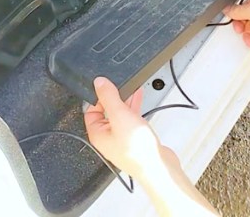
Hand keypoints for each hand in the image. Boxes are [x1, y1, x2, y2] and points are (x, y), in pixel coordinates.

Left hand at [84, 78, 220, 215]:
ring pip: (120, 115)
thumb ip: (109, 97)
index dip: (98, 97)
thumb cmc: (138, 150)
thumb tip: (99, 83)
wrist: (158, 166)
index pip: (90, 110)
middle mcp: (108, 138)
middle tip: (120, 86)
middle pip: (106, 112)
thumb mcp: (121, 116)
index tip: (107, 86)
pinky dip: (134, 108)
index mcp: (98, 134)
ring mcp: (122, 139)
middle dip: (114, 98)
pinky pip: (131, 120)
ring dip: (125, 102)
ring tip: (132, 89)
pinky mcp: (135, 139)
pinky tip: (140, 99)